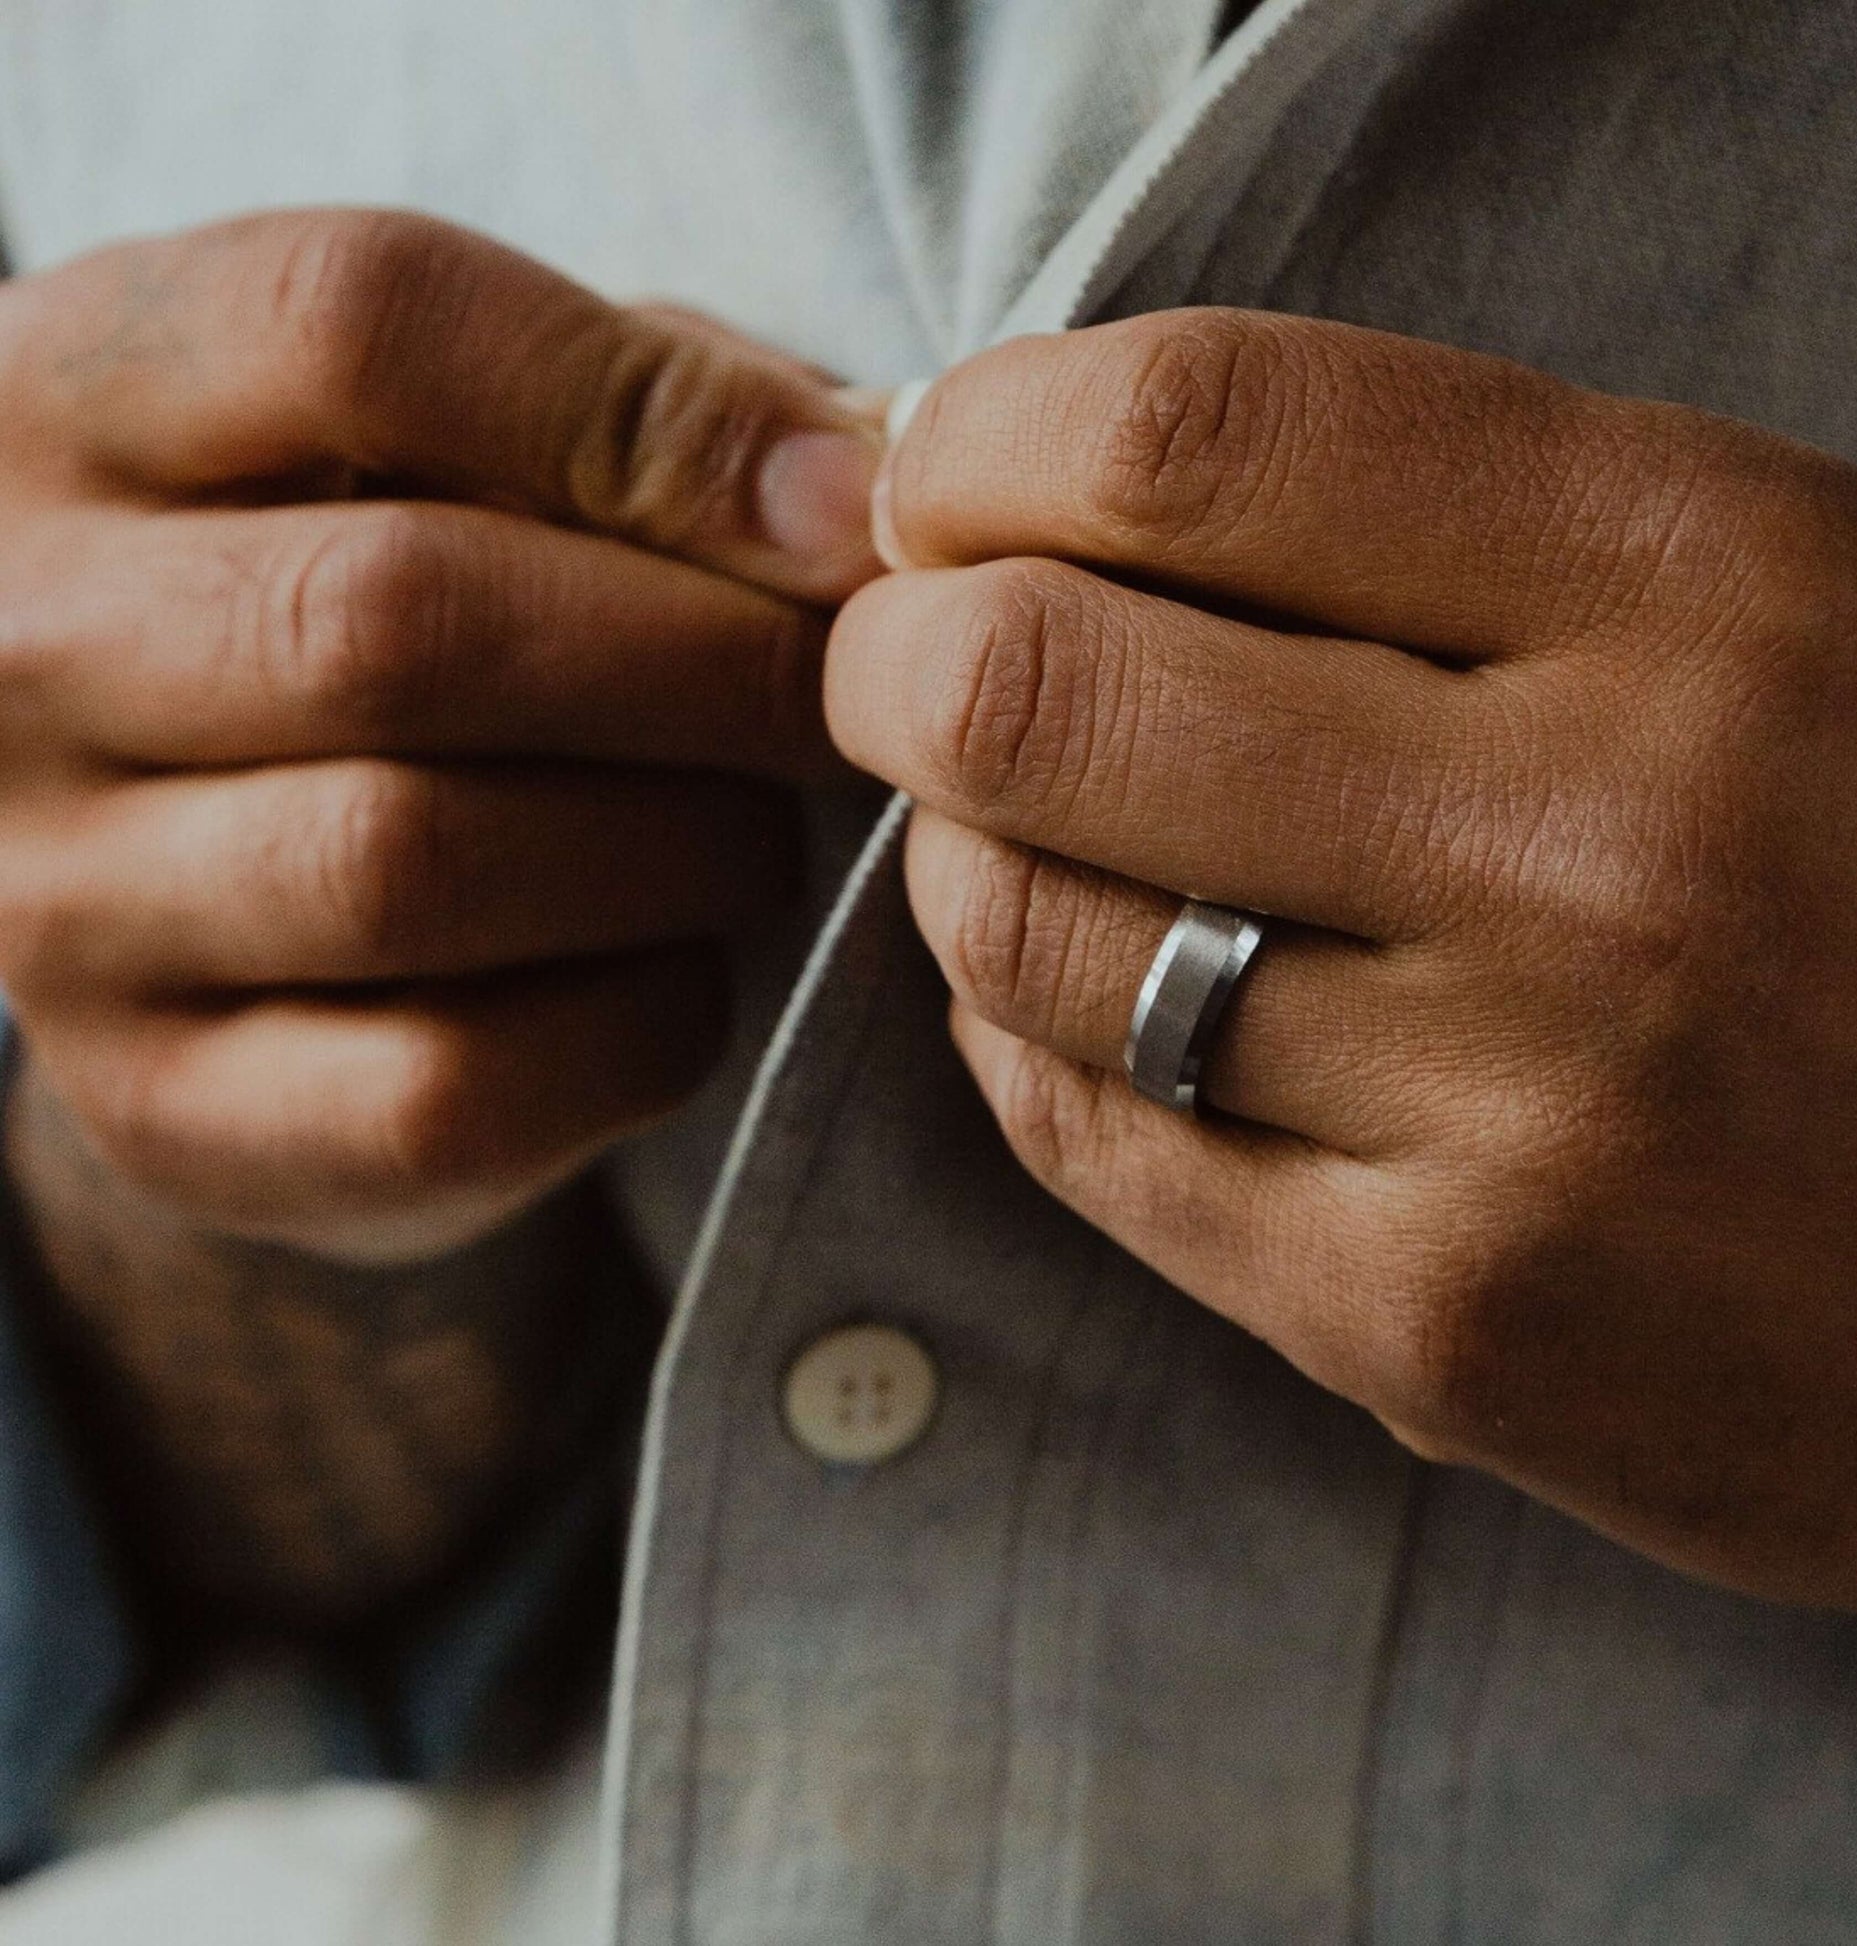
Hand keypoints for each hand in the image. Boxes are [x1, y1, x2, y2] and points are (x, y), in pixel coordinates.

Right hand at [0, 207, 882, 1264]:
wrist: (230, 895)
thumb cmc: (402, 609)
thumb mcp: (479, 448)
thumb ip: (645, 409)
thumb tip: (862, 476)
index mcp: (81, 401)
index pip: (359, 320)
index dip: (652, 409)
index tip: (844, 512)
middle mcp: (15, 647)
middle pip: (403, 617)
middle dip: (705, 664)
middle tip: (845, 698)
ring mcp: (61, 902)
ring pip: (420, 862)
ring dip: (682, 848)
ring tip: (759, 828)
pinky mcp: (166, 1109)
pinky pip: (453, 1085)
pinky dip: (641, 1021)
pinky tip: (679, 963)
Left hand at [829, 309, 1856, 1619]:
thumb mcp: (1780, 616)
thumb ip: (1446, 537)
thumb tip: (1047, 505)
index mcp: (1715, 581)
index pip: (1198, 433)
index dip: (990, 443)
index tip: (946, 485)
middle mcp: (1608, 840)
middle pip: (1037, 687)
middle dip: (898, 657)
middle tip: (910, 661)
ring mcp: (1520, 1112)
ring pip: (1023, 931)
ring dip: (959, 856)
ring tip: (1017, 837)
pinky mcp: (1438, 1325)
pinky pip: (1087, 1135)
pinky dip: (1023, 1037)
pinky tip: (1077, 999)